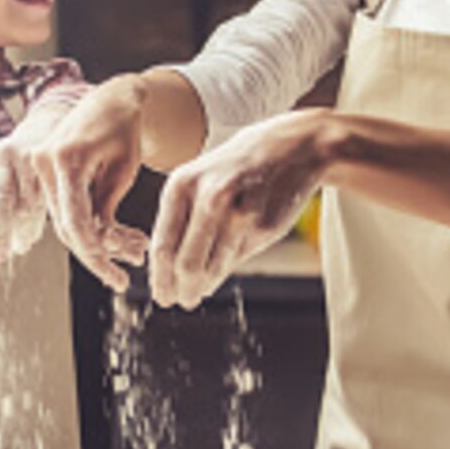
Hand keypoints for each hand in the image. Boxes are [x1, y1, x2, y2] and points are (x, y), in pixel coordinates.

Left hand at [0, 139, 48, 262]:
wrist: (42, 133)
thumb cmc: (10, 166)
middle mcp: (0, 158)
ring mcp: (26, 160)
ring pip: (23, 203)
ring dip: (20, 230)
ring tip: (19, 248)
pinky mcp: (48, 166)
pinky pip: (42, 200)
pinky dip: (36, 222)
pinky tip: (32, 237)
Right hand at [34, 76, 151, 290]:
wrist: (111, 98)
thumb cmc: (124, 129)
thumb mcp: (124, 170)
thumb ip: (107, 208)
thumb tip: (99, 248)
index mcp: (66, 158)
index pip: (75, 220)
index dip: (95, 253)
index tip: (115, 275)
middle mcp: (44, 162)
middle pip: (65, 226)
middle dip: (96, 254)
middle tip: (121, 279)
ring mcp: (39, 166)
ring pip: (64, 221)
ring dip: (95, 242)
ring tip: (132, 252)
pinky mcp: (43, 172)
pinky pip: (63, 208)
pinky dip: (88, 224)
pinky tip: (116, 236)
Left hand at [149, 108, 334, 308]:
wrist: (290, 147)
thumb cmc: (235, 168)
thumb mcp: (199, 180)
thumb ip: (182, 219)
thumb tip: (166, 269)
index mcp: (182, 185)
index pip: (162, 245)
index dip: (159, 278)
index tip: (161, 294)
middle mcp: (209, 198)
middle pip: (186, 263)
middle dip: (179, 290)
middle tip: (178, 301)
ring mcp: (239, 214)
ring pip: (212, 267)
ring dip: (202, 287)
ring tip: (196, 292)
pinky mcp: (264, 227)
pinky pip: (236, 260)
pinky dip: (223, 272)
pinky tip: (217, 273)